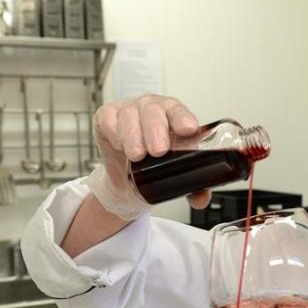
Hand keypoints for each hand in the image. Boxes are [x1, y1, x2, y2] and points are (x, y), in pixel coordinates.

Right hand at [86, 94, 209, 218]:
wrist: (128, 181)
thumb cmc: (156, 167)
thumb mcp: (176, 175)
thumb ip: (193, 187)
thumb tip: (200, 199)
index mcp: (173, 116)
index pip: (179, 111)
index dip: (183, 118)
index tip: (189, 130)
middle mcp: (151, 109)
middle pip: (153, 110)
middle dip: (156, 130)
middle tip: (158, 151)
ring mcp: (128, 110)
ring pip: (129, 115)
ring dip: (133, 136)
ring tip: (137, 155)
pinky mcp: (107, 116)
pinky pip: (108, 118)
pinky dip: (114, 132)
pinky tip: (120, 145)